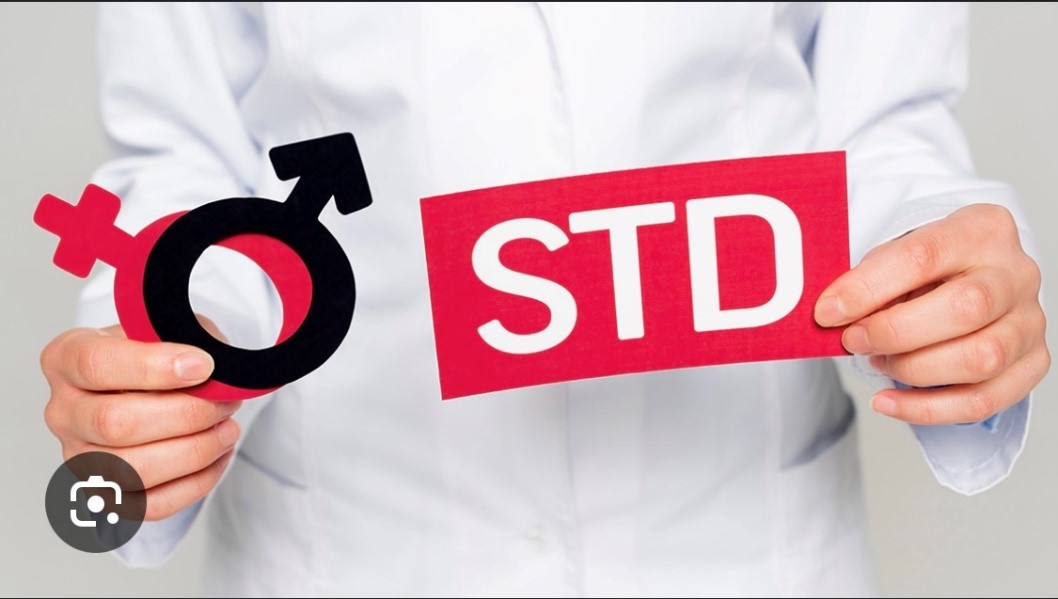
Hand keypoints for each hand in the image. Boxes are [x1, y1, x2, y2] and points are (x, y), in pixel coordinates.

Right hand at [41, 320, 238, 519]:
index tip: (203, 365)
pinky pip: (149, 505)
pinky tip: (218, 456)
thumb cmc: (155, 355)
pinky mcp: (104, 495)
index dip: (153, 367)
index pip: (96, 365)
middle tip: (226, 401)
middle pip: (116, 424)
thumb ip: (187, 339)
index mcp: (66, 359)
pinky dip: (195, 483)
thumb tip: (215, 370)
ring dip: (195, 450)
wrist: (150, 385)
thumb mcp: (169, 328)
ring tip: (227, 429)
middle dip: (186, 414)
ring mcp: (78, 458)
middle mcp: (63, 411)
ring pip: (132, 469)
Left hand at [815, 203, 1048, 424]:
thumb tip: (831, 313)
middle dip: (895, 332)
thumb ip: (869, 278)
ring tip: (878, 361)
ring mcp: (1030, 321)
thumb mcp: (896, 256)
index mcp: (981, 229)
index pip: (924, 254)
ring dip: (914, 369)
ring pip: (981, 358)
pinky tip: (889, 401)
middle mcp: (1015, 273)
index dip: (869, 287)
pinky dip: (927, 409)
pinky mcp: (1032, 364)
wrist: (969, 280)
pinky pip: (983, 400)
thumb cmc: (927, 270)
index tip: (828, 311)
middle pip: (965, 308)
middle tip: (854, 340)